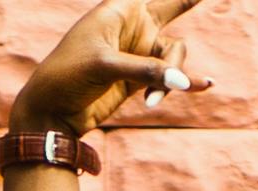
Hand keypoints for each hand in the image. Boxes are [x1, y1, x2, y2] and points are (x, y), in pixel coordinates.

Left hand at [10, 0, 200, 136]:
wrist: (52, 112)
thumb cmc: (68, 76)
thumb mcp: (104, 66)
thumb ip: (145, 70)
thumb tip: (183, 81)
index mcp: (118, 10)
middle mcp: (133, 27)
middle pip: (173, 6)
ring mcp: (138, 53)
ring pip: (174, 55)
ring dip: (170, 77)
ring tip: (152, 100)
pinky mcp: (140, 80)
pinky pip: (171, 78)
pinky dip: (187, 82)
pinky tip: (205, 84)